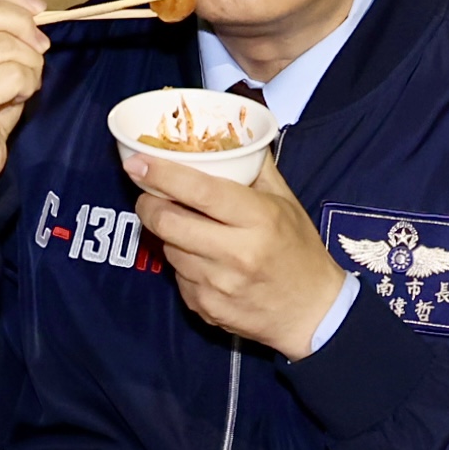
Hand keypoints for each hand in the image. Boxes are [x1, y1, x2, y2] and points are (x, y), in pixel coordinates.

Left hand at [131, 151, 352, 358]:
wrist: (312, 312)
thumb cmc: (299, 251)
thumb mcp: (286, 202)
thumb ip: (255, 167)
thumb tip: (230, 137)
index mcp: (258, 219)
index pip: (200, 191)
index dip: (162, 175)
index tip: (136, 163)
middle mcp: (237, 253)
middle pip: (169, 222)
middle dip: (149, 204)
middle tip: (149, 195)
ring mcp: (219, 285)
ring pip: (169, 249)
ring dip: (169, 234)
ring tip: (189, 229)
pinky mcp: (206, 308)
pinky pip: (177, 276)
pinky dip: (182, 263)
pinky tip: (203, 260)